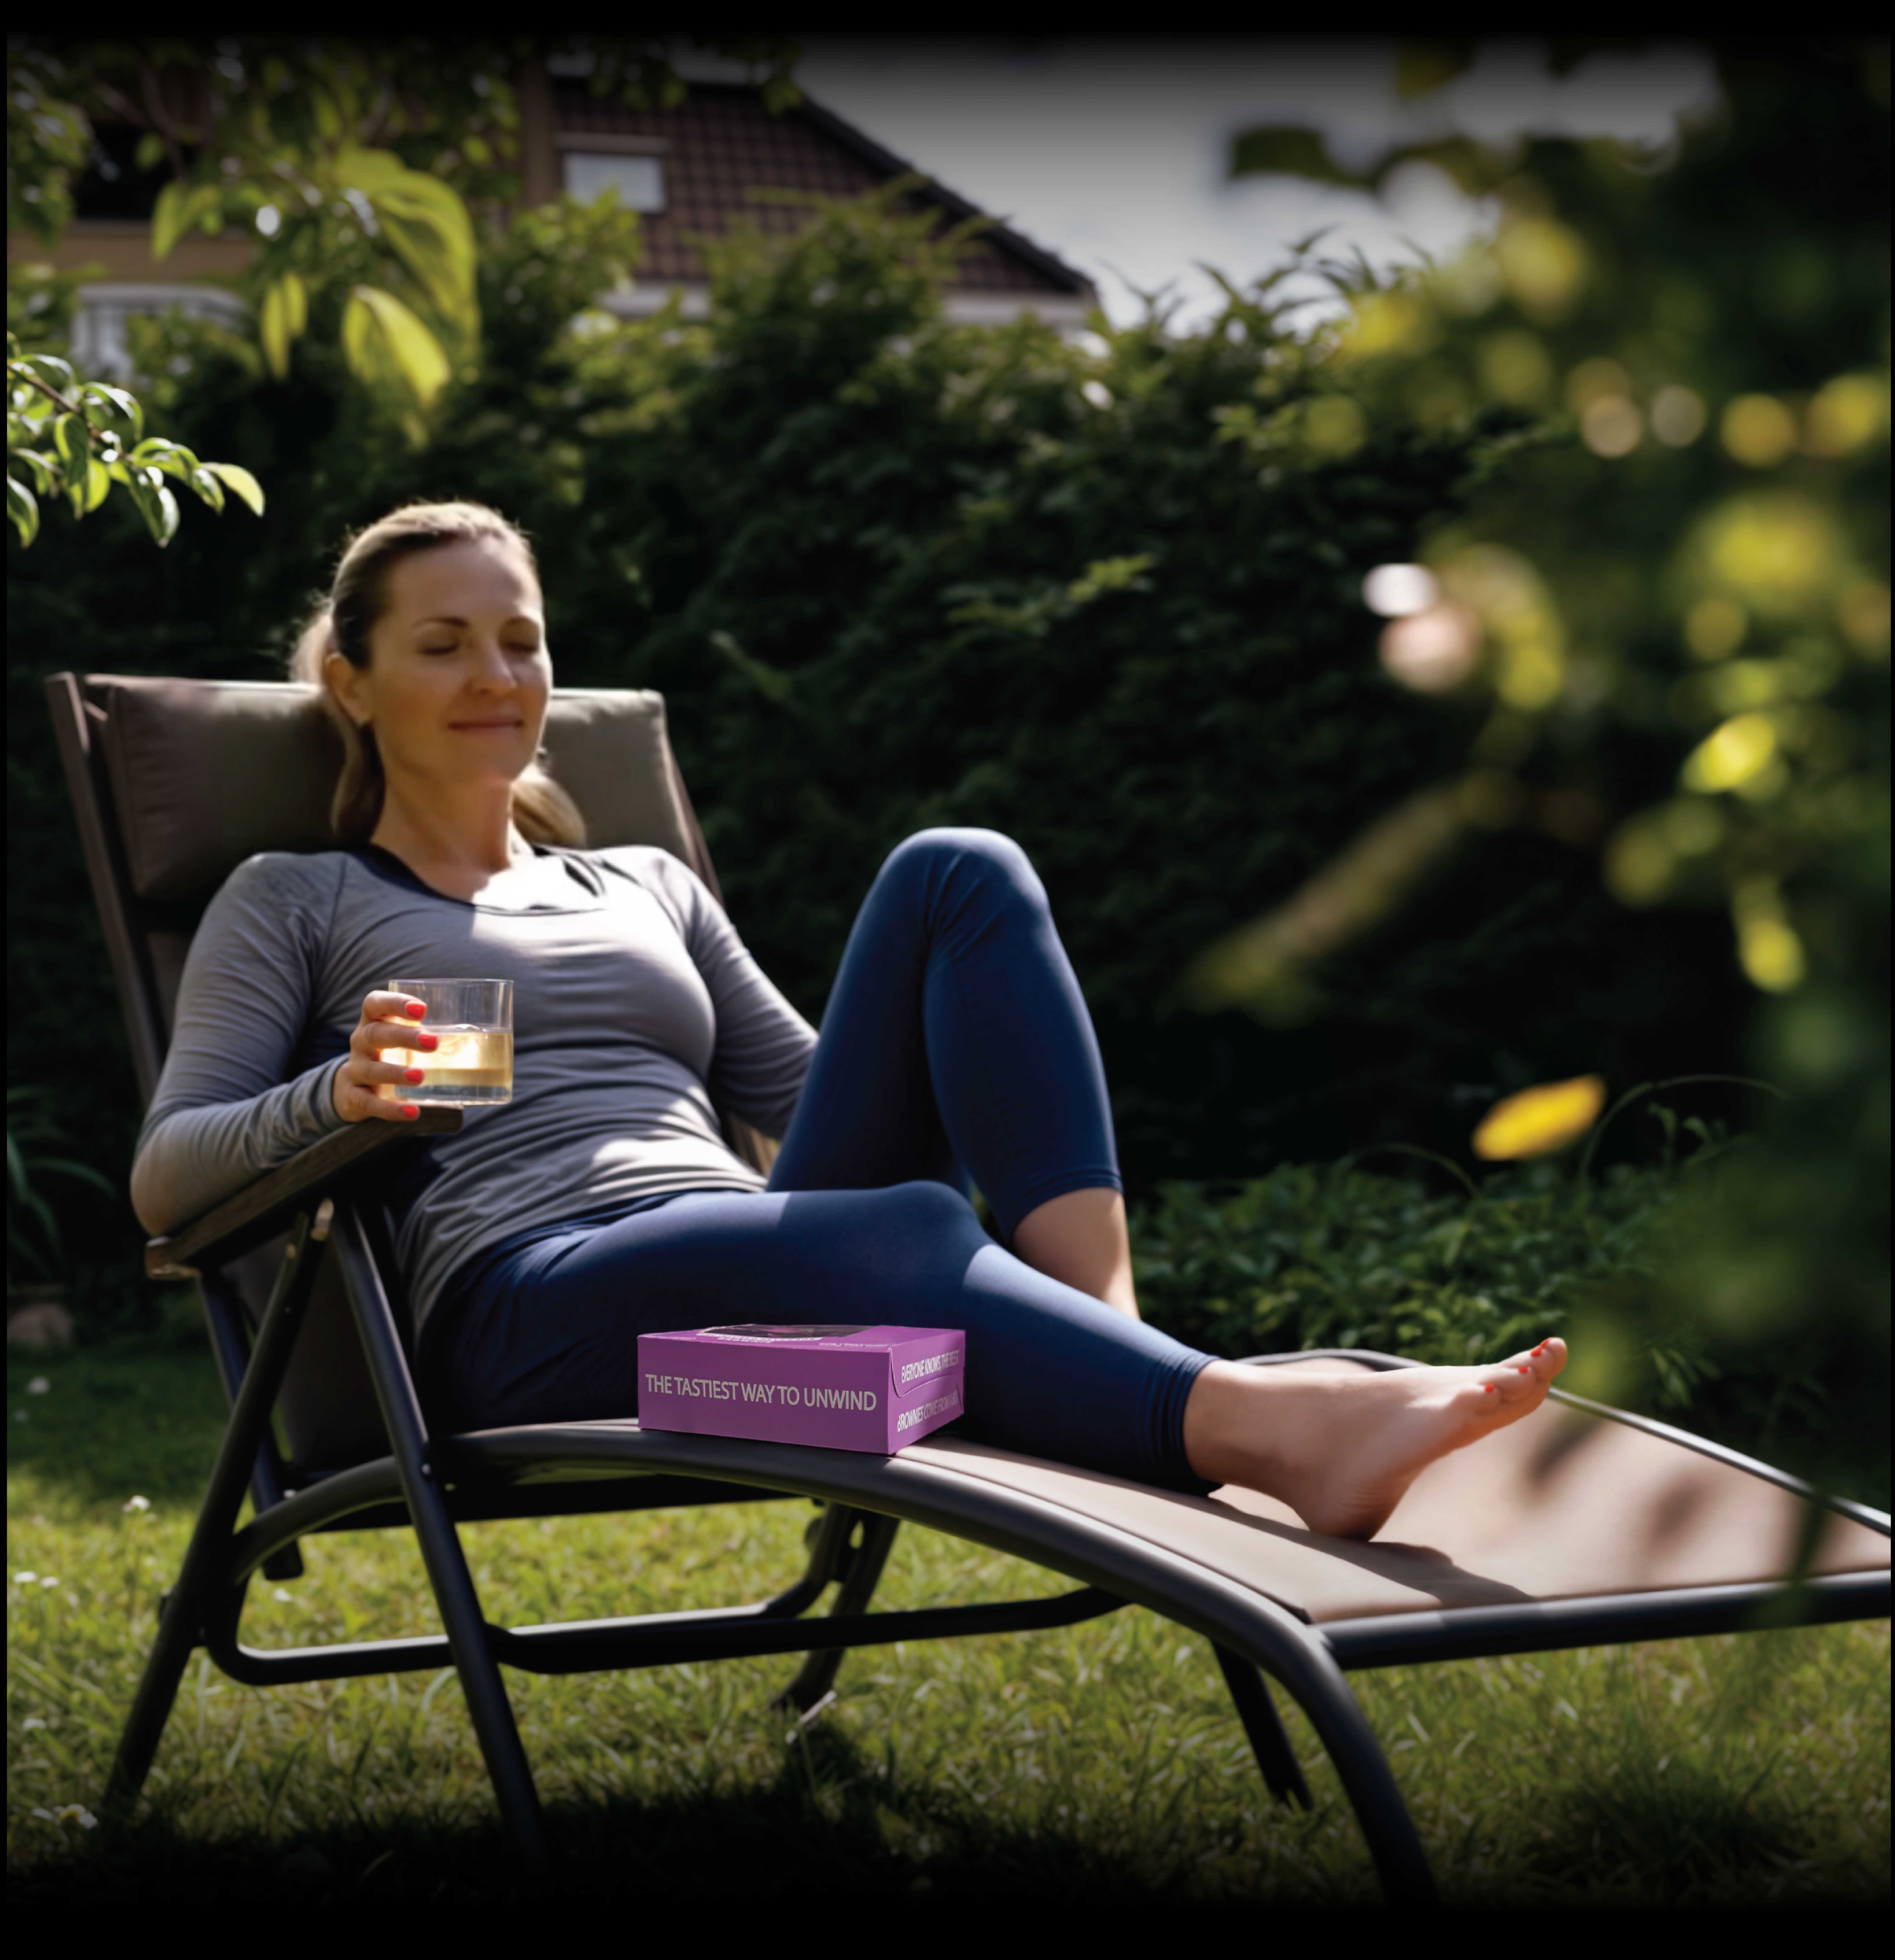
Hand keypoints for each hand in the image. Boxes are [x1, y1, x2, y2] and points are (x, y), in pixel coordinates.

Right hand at [331, 989, 435, 1122]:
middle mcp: (360, 1043)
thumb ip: (428, 1035)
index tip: (421, 1009)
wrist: (352, 1088)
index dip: (395, 1003)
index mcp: (373, 1023)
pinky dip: (390, 1109)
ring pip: (372, 1069)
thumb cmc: (389, 1055)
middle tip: (433, 1042)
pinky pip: (369, 1102)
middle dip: (404, 1036)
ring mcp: (355, 1070)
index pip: (375, 1004)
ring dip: (396, 1072)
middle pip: (376, 1034)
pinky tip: (412, 1112)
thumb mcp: (400, 1041)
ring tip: (420, 1076)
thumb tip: (485, 1044)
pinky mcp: (353, 1096)